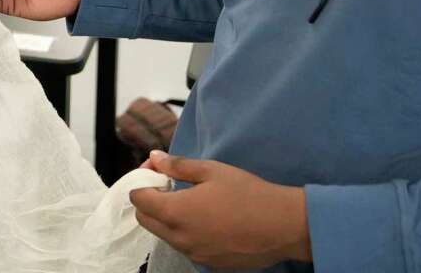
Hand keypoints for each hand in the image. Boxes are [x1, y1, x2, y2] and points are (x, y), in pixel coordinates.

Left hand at [129, 151, 311, 269]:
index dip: (142, 181)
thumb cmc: (247, 193)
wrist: (282, 226)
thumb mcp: (211, 170)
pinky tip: (206, 218)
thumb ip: (177, 166)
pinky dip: (184, 232)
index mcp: (176, 212)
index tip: (156, 171)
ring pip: (165, 235)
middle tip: (169, 184)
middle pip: (145, 220)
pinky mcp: (208, 264)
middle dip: (149, 200)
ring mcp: (193, 254)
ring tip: (190, 200)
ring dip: (167, 217)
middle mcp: (179, 238)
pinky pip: (184, 246)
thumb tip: (154, 158)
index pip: (138, 199)